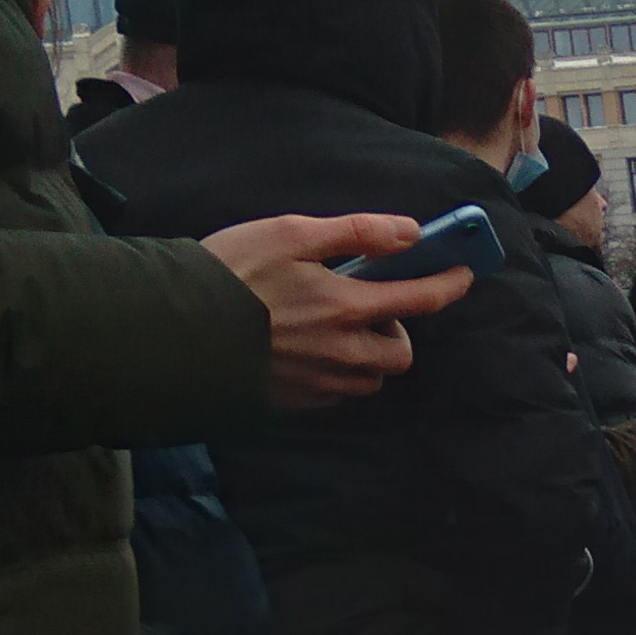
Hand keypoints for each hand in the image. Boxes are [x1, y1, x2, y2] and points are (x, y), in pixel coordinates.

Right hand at [206, 213, 475, 407]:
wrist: (171, 328)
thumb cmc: (227, 272)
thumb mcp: (289, 234)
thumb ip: (356, 232)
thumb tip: (409, 232)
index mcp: (344, 307)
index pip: (419, 300)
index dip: (448, 284)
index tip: (464, 273)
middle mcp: (340, 353)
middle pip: (400, 354)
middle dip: (397, 331)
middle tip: (366, 306)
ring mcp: (318, 383)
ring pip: (369, 378)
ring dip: (367, 355)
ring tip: (332, 327)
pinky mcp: (294, 402)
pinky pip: (335, 393)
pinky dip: (335, 373)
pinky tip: (305, 349)